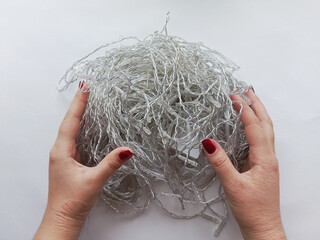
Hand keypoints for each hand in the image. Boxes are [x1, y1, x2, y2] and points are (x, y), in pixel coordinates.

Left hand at [34, 84, 133, 239]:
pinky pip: (73, 138)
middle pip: (69, 122)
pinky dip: (80, 127)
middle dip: (78, 104)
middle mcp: (60, 151)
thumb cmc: (73, 201)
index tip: (84, 88)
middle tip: (86, 88)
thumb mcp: (94, 180)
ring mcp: (63, 156)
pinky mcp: (67, 161)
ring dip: (78, 114)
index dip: (78, 104)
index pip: (71, 121)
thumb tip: (128, 150)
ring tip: (86, 101)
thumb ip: (111, 164)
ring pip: (70, 130)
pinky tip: (86, 125)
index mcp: (62, 151)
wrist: (63, 218)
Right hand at [202, 88, 285, 239]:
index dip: (244, 110)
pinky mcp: (262, 166)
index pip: (255, 127)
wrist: (264, 227)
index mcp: (264, 159)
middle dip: (258, 105)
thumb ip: (220, 162)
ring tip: (250, 101)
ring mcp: (266, 161)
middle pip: (267, 124)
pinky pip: (260, 141)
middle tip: (248, 90)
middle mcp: (269, 157)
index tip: (234, 96)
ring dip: (258, 114)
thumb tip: (208, 142)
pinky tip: (247, 127)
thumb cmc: (251, 209)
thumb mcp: (233, 185)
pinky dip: (255, 128)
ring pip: (266, 131)